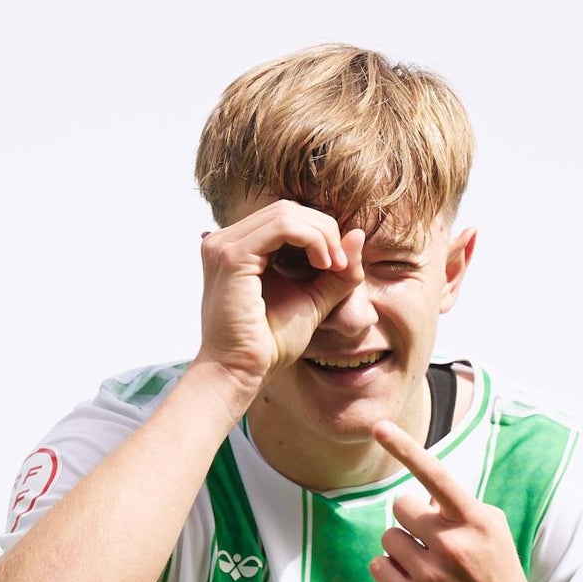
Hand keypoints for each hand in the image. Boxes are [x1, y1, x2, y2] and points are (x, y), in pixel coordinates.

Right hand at [194, 199, 365, 399]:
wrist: (241, 372)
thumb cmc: (269, 342)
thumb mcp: (314, 299)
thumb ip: (336, 270)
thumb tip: (358, 234)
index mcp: (239, 247)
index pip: (287, 218)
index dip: (321, 233)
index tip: (341, 265)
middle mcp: (225, 240)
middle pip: (288, 209)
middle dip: (324, 231)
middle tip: (342, 265)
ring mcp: (224, 245)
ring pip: (287, 213)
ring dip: (322, 235)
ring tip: (334, 266)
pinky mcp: (231, 256)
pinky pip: (282, 226)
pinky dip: (312, 239)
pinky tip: (324, 264)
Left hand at [369, 420, 552, 581]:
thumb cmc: (498, 576)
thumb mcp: (491, 532)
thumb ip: (458, 508)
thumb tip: (419, 497)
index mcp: (476, 522)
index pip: (434, 476)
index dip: (405, 447)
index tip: (379, 426)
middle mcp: (453, 546)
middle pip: (400, 506)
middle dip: (411, 519)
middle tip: (431, 541)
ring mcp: (432, 578)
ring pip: (387, 538)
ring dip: (401, 548)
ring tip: (428, 568)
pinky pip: (379, 566)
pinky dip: (391, 571)